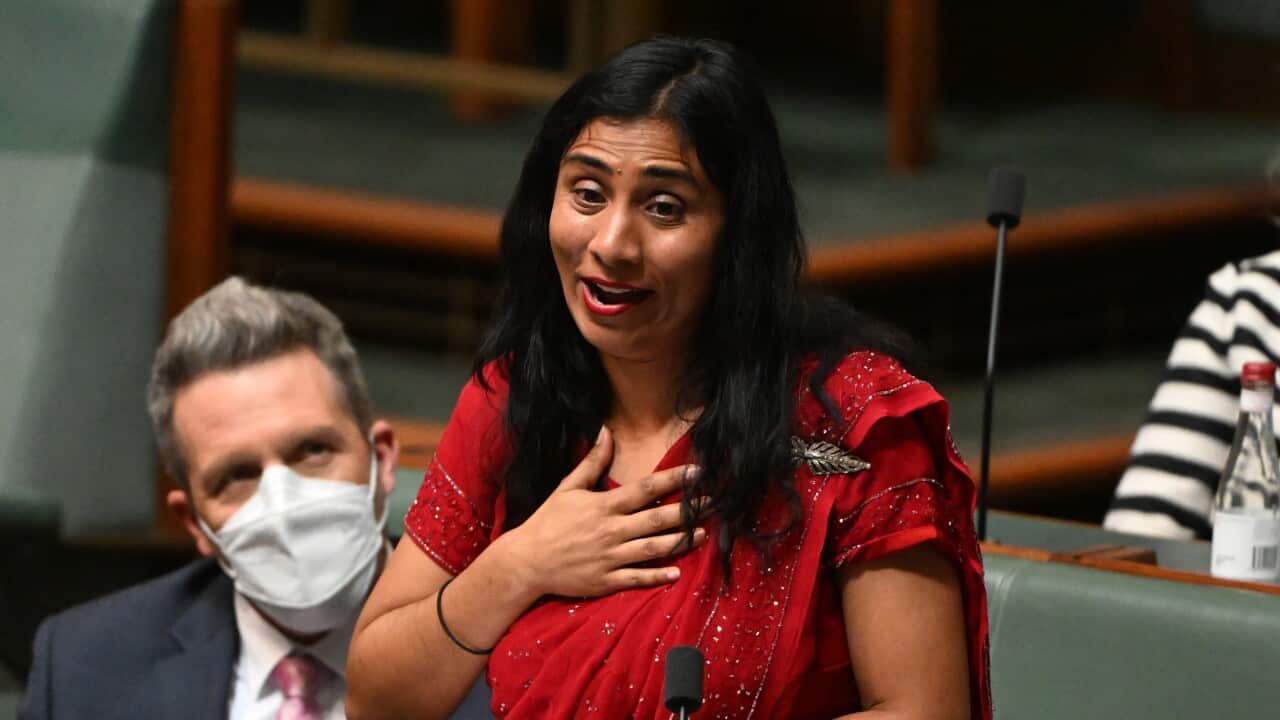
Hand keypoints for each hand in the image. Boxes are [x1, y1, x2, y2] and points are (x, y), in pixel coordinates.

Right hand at [503, 426, 706, 598]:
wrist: (526, 561)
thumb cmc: (548, 521)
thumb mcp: (567, 488)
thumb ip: (592, 462)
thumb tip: (605, 431)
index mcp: (603, 506)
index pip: (645, 489)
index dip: (673, 480)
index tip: (697, 472)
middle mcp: (611, 530)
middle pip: (657, 519)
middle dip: (688, 510)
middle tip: (713, 503)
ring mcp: (610, 557)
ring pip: (653, 549)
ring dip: (680, 541)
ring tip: (703, 533)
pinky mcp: (606, 580)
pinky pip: (637, 578)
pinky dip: (657, 576)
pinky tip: (677, 573)